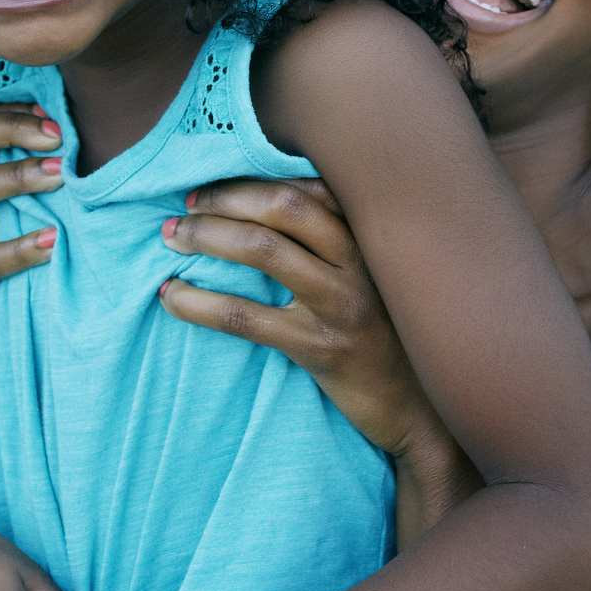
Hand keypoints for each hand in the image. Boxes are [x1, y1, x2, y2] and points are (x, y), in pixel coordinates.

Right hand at [0, 102, 64, 342]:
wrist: (3, 329)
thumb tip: (76, 129)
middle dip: (8, 129)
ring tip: (60, 175)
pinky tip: (53, 239)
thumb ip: (34, 172)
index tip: (52, 113)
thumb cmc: (22, 255)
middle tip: (58, 137)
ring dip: (13, 175)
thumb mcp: (23, 209)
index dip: (7, 111)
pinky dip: (22, 248)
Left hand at [157, 178, 441, 459]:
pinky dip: (200, 302)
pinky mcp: (320, 348)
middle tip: (184, 206)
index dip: (251, 180)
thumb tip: (264, 210)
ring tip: (172, 238)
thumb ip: (337, 245)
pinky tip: (171, 297)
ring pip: (263, 250)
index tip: (212, 185)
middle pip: (281, 207)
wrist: (420, 410)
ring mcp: (340, 304)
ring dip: (207, 237)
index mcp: (368, 238)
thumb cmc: (386, 337)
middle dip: (224, 199)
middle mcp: (358, 262)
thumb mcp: (375, 281)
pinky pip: (246, 316)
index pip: (306, 188)